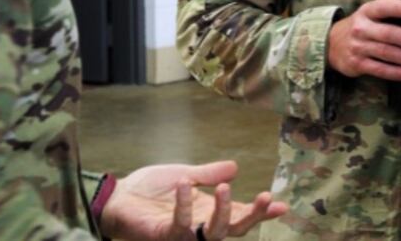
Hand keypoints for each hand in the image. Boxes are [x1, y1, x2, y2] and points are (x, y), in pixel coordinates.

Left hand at [98, 160, 287, 239]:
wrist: (117, 196)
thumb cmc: (149, 190)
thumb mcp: (185, 174)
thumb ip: (209, 174)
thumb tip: (236, 167)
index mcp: (206, 212)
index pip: (238, 216)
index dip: (259, 212)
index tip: (282, 206)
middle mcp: (198, 227)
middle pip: (233, 230)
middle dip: (252, 216)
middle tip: (265, 197)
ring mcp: (181, 235)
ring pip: (212, 234)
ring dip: (222, 212)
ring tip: (225, 188)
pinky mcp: (162, 236)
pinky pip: (180, 226)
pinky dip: (185, 205)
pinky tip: (186, 184)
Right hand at [327, 0, 400, 79]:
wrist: (330, 43)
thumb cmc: (360, 27)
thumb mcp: (368, 14)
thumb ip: (388, 15)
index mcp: (366, 11)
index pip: (385, 6)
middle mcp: (361, 28)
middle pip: (388, 33)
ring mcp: (358, 46)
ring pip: (386, 53)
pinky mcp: (357, 63)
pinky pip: (380, 69)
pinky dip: (397, 72)